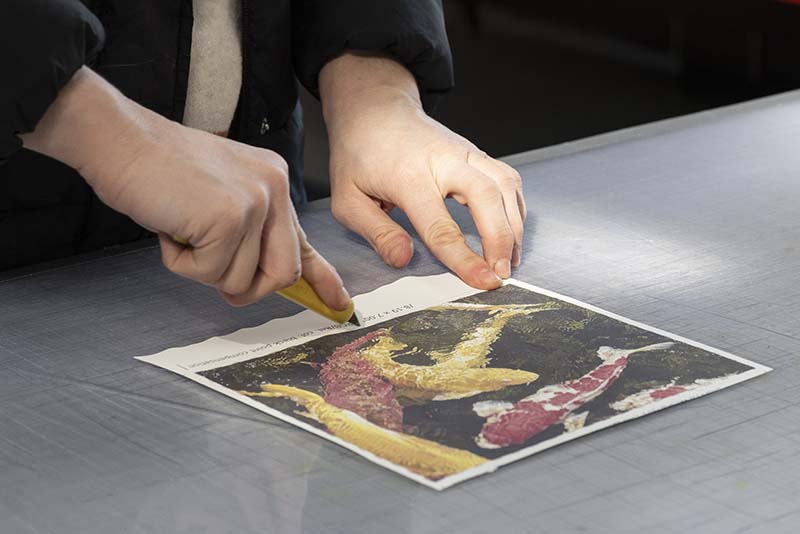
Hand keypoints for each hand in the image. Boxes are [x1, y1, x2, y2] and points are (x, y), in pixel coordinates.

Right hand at [21, 67, 349, 308]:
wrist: (119, 140)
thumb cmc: (159, 170)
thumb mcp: (220, 195)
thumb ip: (251, 231)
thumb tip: (268, 278)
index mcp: (275, 182)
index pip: (304, 241)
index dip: (321, 277)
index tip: (339, 302)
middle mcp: (275, 189)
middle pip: (283, 273)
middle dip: (248, 287)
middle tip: (211, 270)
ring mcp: (255, 202)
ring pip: (241, 279)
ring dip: (201, 268)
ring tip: (181, 229)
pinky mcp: (228, 218)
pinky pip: (208, 272)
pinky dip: (180, 262)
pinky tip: (170, 227)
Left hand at [320, 54, 524, 289]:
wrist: (374, 109)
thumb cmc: (359, 156)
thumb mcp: (347, 200)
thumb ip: (376, 232)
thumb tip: (403, 259)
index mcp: (408, 177)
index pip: (441, 225)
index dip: (464, 258)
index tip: (482, 281)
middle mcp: (443, 160)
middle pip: (487, 198)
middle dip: (501, 240)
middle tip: (502, 274)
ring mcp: (464, 152)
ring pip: (505, 185)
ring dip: (514, 226)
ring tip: (511, 261)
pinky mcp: (476, 151)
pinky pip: (507, 178)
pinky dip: (516, 207)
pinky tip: (512, 232)